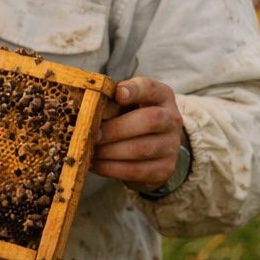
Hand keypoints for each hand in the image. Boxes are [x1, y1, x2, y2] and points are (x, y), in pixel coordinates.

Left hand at [90, 77, 185, 192]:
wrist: (153, 147)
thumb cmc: (130, 118)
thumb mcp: (124, 105)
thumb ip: (110, 102)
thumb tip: (87, 110)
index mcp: (161, 96)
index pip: (150, 88)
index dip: (135, 90)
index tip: (118, 94)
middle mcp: (172, 119)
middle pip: (149, 120)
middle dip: (115, 128)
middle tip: (91, 134)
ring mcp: (171, 146)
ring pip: (141, 149)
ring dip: (109, 151)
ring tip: (89, 150)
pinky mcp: (164, 169)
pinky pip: (136, 170)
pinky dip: (110, 168)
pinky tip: (94, 164)